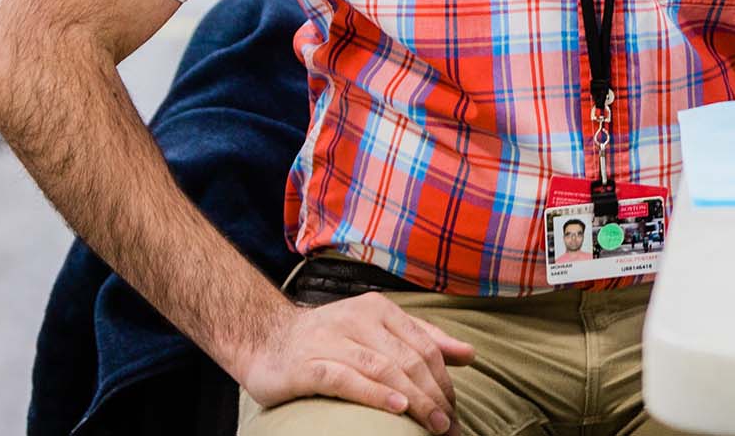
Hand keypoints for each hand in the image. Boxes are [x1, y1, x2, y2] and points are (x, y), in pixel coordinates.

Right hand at [238, 293, 475, 433]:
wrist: (264, 338)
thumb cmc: (329, 339)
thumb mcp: (378, 332)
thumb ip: (423, 340)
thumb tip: (470, 354)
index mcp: (379, 310)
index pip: (425, 346)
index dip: (445, 380)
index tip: (454, 411)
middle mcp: (358, 320)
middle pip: (410, 359)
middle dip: (435, 395)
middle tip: (447, 425)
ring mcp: (332, 340)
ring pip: (385, 368)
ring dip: (415, 399)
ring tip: (433, 424)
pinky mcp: (307, 365)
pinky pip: (347, 379)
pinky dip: (375, 394)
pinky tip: (398, 408)